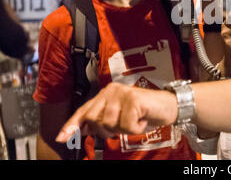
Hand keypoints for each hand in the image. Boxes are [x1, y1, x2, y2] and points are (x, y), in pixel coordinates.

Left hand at [55, 83, 176, 141]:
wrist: (168, 106)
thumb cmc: (144, 113)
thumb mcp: (120, 118)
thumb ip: (102, 121)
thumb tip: (84, 130)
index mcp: (105, 94)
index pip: (84, 111)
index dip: (72, 125)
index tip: (62, 138)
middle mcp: (111, 91)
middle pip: (94, 119)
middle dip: (106, 130)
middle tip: (123, 126)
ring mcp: (122, 93)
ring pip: (109, 124)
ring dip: (124, 129)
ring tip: (135, 121)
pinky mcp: (133, 99)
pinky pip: (126, 125)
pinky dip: (135, 129)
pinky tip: (142, 120)